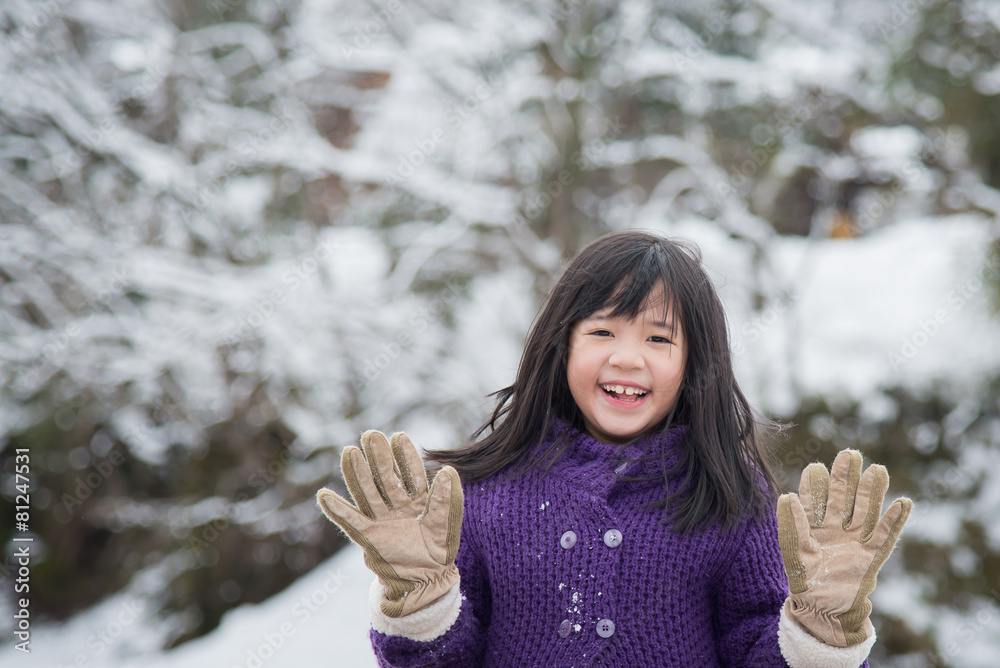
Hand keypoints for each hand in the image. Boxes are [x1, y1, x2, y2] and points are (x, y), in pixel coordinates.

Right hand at [317, 430, 462, 617]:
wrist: (425, 583)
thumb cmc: (438, 552)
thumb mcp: (447, 526)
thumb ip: (447, 500)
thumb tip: (448, 471)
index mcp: (418, 500)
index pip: (411, 474)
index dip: (405, 456)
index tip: (399, 437)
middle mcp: (397, 506)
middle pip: (385, 478)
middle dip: (378, 458)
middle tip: (371, 435)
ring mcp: (381, 520)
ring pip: (367, 493)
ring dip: (357, 474)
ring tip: (349, 452)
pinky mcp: (369, 538)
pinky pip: (351, 522)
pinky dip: (337, 510)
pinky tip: (324, 495)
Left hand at [777, 449, 911, 646]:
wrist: (825, 611)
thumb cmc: (806, 583)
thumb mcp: (795, 553)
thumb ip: (791, 525)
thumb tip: (784, 495)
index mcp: (814, 527)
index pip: (815, 500)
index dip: (815, 484)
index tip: (815, 467)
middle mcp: (837, 529)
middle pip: (843, 498)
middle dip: (846, 478)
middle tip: (850, 454)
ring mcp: (856, 541)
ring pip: (865, 510)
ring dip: (871, 491)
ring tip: (877, 469)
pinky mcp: (873, 556)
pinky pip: (886, 535)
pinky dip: (895, 519)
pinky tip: (903, 502)